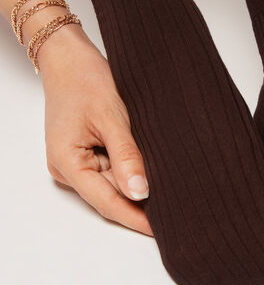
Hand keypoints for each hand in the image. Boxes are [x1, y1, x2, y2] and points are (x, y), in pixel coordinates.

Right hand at [39, 23, 152, 234]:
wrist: (70, 56)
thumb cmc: (85, 79)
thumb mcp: (111, 117)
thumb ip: (126, 156)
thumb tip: (140, 192)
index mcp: (67, 162)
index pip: (106, 202)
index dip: (135, 217)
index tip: (161, 229)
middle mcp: (69, 167)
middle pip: (109, 194)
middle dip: (139, 200)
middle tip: (175, 205)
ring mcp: (77, 160)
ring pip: (113, 182)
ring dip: (136, 181)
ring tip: (168, 181)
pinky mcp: (86, 151)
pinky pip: (111, 167)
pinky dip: (130, 167)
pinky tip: (150, 164)